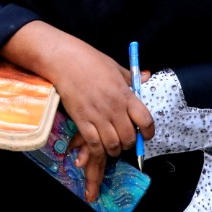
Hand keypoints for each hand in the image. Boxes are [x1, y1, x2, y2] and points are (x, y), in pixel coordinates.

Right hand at [2, 22, 153, 201]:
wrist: (63, 59)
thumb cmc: (88, 59)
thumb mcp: (114, 66)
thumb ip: (131, 77)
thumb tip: (146, 76)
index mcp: (125, 94)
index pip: (146, 120)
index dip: (148, 132)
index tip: (146, 134)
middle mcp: (114, 108)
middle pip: (129, 137)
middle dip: (129, 144)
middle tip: (125, 142)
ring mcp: (97, 115)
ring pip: (112, 144)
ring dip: (114, 149)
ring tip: (112, 147)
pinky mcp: (81, 120)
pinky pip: (94, 144)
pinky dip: (97, 152)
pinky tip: (98, 151)